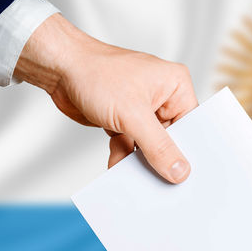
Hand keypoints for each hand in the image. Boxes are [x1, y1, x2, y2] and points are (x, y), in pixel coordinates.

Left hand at [14, 13, 196, 182]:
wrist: (59, 69)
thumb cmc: (97, 73)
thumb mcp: (133, 115)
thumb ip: (158, 146)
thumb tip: (180, 170)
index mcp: (175, 85)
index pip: (192, 125)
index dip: (189, 150)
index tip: (186, 175)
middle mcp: (162, 96)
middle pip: (171, 138)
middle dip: (161, 158)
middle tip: (161, 182)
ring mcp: (141, 109)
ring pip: (149, 145)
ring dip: (139, 160)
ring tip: (134, 177)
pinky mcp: (124, 119)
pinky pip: (131, 145)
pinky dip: (123, 156)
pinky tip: (117, 166)